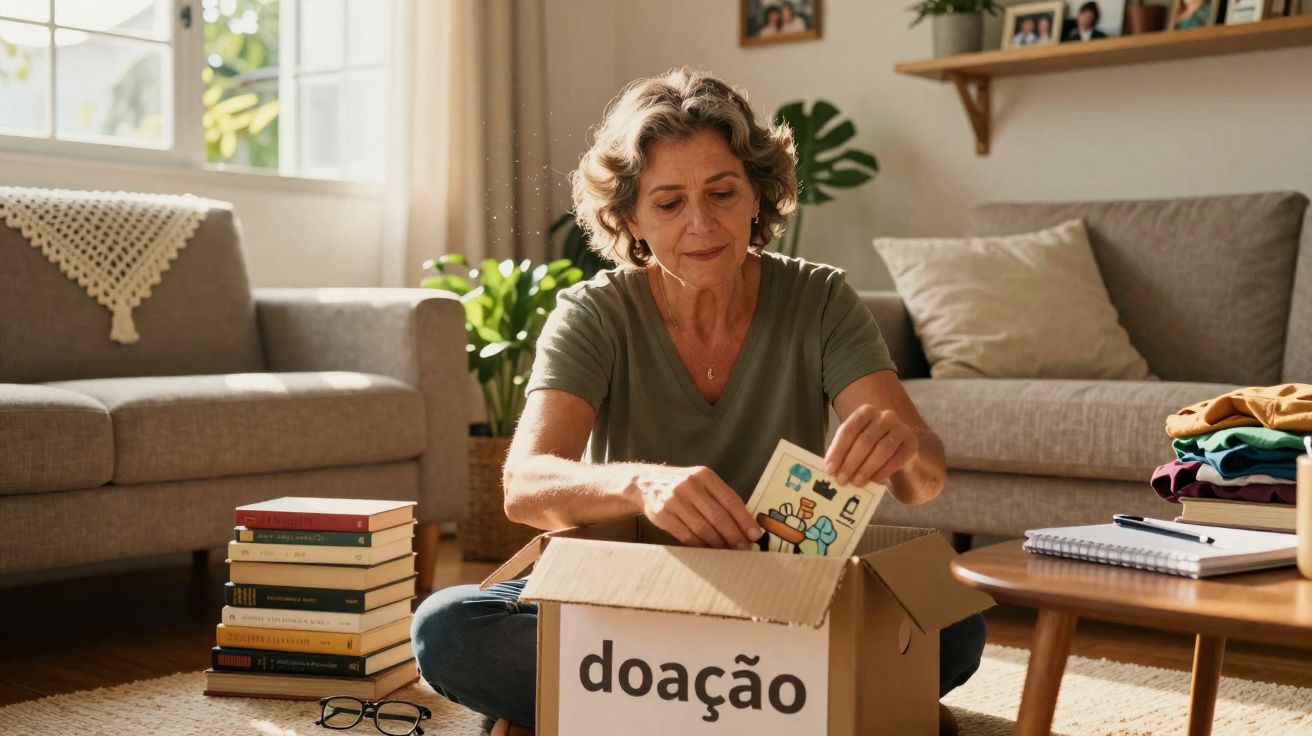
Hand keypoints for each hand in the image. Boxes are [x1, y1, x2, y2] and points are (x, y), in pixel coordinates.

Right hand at [630, 466, 763, 548]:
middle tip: (745, 549)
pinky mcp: (662, 514)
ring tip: (730, 552)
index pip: (730, 499)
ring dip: (719, 543)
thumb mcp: (701, 482)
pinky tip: (710, 551)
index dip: (744, 519)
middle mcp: (689, 485)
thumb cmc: (682, 486)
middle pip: (717, 516)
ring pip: (702, 528)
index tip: (755, 535)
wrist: (645, 483)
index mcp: (704, 475)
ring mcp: (674, 500)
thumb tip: (745, 524)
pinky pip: (686, 535)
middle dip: (734, 535)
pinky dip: (700, 545)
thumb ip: (720, 498)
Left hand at [824, 404, 919, 487]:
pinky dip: (883, 471)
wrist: (899, 451)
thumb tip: (830, 469)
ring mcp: (901, 429)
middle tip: (842, 480)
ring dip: (867, 468)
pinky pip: (897, 459)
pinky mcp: (911, 444)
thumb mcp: (855, 444)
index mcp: (866, 412)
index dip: (838, 451)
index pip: (849, 430)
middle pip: (865, 440)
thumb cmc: (872, 447)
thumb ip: (843, 453)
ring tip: (856, 482)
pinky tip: (874, 481)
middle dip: (851, 462)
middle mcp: (885, 416)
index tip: (830, 469)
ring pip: (882, 449)